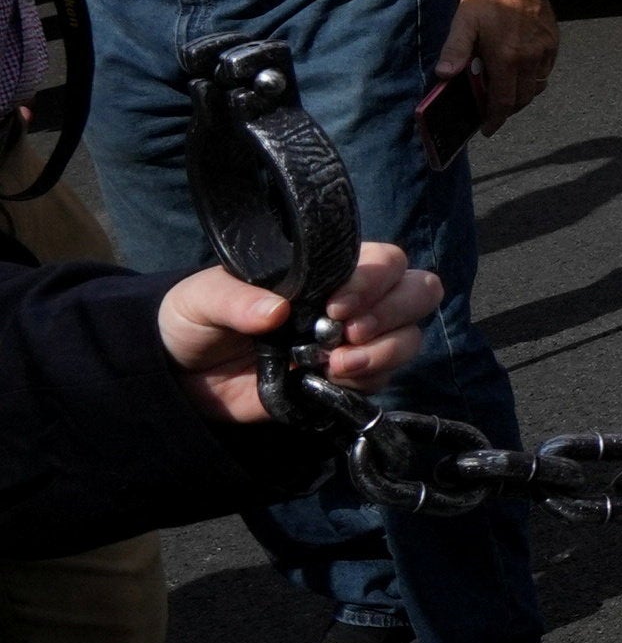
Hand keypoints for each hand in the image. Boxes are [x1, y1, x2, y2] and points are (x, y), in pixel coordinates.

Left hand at [163, 237, 444, 420]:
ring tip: (337, 364)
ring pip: (411, 336)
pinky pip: (387, 377)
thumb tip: (276, 312)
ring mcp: (357, 341)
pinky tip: (330, 380)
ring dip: (385, 351)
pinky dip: (368, 380)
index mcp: (327, 270)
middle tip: (346, 333)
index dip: (373, 282)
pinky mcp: (349, 380)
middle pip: (419, 290)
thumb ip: (234, 298)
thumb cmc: (194, 321)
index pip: (385, 261)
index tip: (335, 308)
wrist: (182, 377)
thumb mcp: (201, 299)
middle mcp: (354, 301)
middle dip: (392, 312)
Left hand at [447, 0, 559, 125]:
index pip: (503, 101)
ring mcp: (544, 52)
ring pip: (536, 87)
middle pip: (522, 99)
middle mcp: (529, 60)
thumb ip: (455, 50)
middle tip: (493, 110)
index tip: (488, 129)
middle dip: (507, 109)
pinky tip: (520, 71)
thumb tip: (444, 75)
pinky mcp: (553, 43)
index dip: (495, 119)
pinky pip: (545, 72)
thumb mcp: (463, 23)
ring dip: (521, 95)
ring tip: (506, 92)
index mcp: (506, 59)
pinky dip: (533, 79)